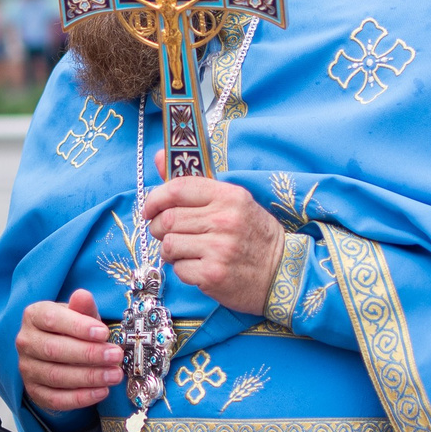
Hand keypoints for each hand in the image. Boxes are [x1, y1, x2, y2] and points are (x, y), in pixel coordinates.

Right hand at [17, 287, 119, 411]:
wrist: (61, 353)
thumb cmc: (72, 330)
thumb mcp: (80, 315)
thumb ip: (83, 308)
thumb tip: (83, 295)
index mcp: (34, 316)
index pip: (51, 319)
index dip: (78, 327)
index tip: (103, 332)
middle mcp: (26, 341)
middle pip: (53, 350)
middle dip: (88, 354)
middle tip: (115, 355)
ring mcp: (27, 369)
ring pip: (56, 376)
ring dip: (89, 377)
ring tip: (115, 375)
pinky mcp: (34, 391)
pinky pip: (56, 398)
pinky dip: (81, 398)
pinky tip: (102, 392)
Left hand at [142, 176, 283, 315]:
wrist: (281, 273)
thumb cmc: (253, 235)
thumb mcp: (232, 202)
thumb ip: (194, 182)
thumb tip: (160, 157)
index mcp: (229, 196)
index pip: (178, 188)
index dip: (155, 199)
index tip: (149, 209)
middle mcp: (225, 220)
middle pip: (168, 219)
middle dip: (159, 228)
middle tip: (167, 233)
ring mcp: (219, 248)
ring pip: (169, 244)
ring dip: (170, 250)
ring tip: (186, 251)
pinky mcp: (213, 274)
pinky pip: (178, 269)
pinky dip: (182, 269)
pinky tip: (198, 266)